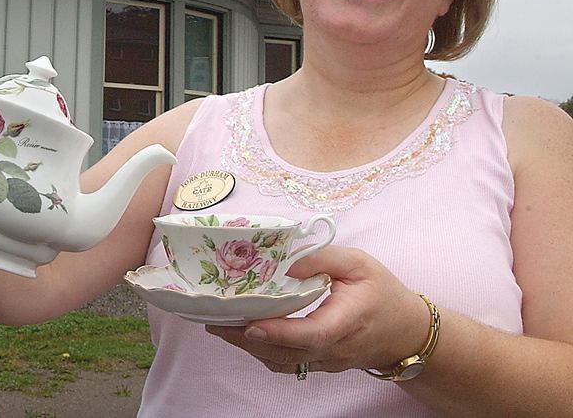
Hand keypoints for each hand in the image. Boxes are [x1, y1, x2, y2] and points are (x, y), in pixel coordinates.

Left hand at [205, 246, 430, 375]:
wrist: (407, 332)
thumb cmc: (383, 292)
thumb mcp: (358, 263)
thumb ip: (322, 257)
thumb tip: (285, 260)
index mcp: (348, 321)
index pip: (311, 335)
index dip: (278, 332)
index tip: (249, 323)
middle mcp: (335, 349)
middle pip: (287, 353)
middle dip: (246, 340)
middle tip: (214, 320)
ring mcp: (326, 362)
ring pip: (282, 361)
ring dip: (248, 347)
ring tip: (219, 325)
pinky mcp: (319, 364)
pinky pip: (286, 363)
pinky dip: (261, 351)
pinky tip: (241, 334)